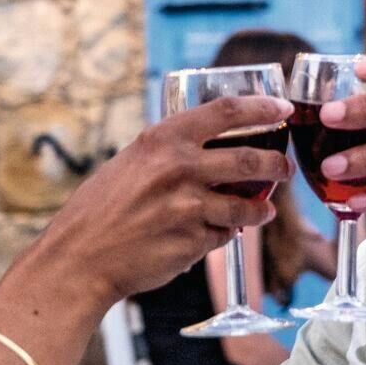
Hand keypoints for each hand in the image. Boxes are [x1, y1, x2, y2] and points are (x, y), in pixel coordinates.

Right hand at [26, 95, 293, 308]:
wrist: (80, 257)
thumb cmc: (100, 208)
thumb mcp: (131, 162)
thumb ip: (169, 153)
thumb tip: (210, 149)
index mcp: (163, 139)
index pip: (226, 111)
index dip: (262, 107)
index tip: (283, 109)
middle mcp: (180, 167)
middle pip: (251, 158)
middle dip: (278, 164)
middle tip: (285, 167)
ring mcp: (190, 206)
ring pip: (247, 205)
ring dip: (262, 208)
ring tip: (264, 210)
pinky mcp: (194, 241)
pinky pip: (224, 234)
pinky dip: (224, 234)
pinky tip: (214, 234)